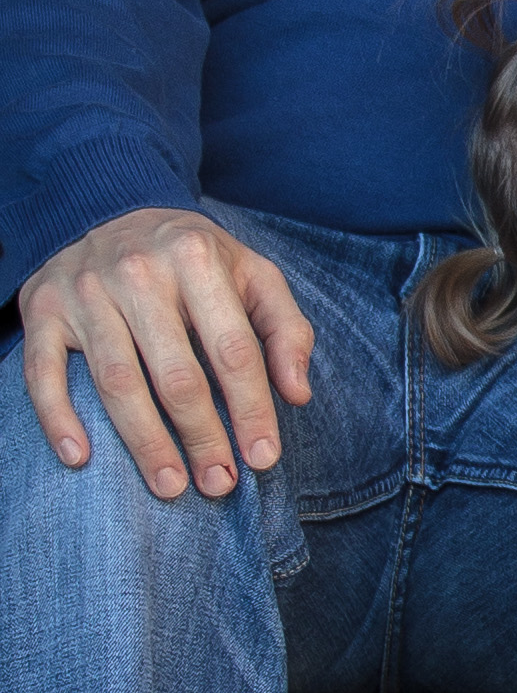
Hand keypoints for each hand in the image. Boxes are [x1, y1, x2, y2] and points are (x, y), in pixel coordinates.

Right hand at [19, 208, 314, 500]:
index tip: (263, 458)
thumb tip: (298, 395)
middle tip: (219, 485)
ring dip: (145, 442)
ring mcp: (86, 290)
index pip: (233, 349)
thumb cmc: (193, 257)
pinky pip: (44, 373)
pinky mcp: (42, 308)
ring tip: (171, 486)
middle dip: (202, 436)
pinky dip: (59, 419)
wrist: (107, 207)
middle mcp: (139, 271)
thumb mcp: (251, 273)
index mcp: (197, 257)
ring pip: (117, 381)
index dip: (251, 408)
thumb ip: (285, 328)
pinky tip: (81, 459)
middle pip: (177, 373)